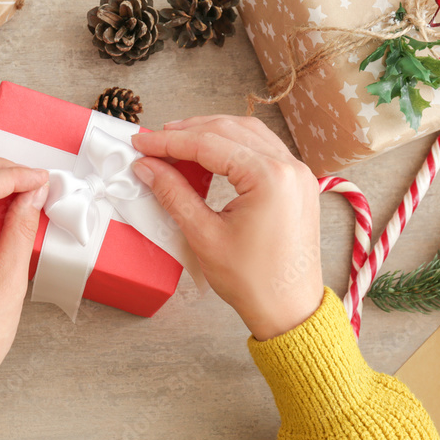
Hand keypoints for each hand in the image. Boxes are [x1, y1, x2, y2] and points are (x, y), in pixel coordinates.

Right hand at [131, 116, 322, 340]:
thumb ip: (174, 194)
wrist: (289, 309)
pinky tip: (211, 153)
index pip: (208, 144)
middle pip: (229, 130)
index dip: (169, 142)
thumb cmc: (253, 281)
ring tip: (177, 141)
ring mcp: (298, 173)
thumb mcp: (204, 236)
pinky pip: (263, 148)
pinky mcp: (298, 183)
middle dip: (187, 131)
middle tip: (154, 142)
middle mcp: (289, 167)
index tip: (141, 144)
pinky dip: (233, 144)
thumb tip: (148, 167)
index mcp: (269, 177)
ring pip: (247, 133)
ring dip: (211, 132)